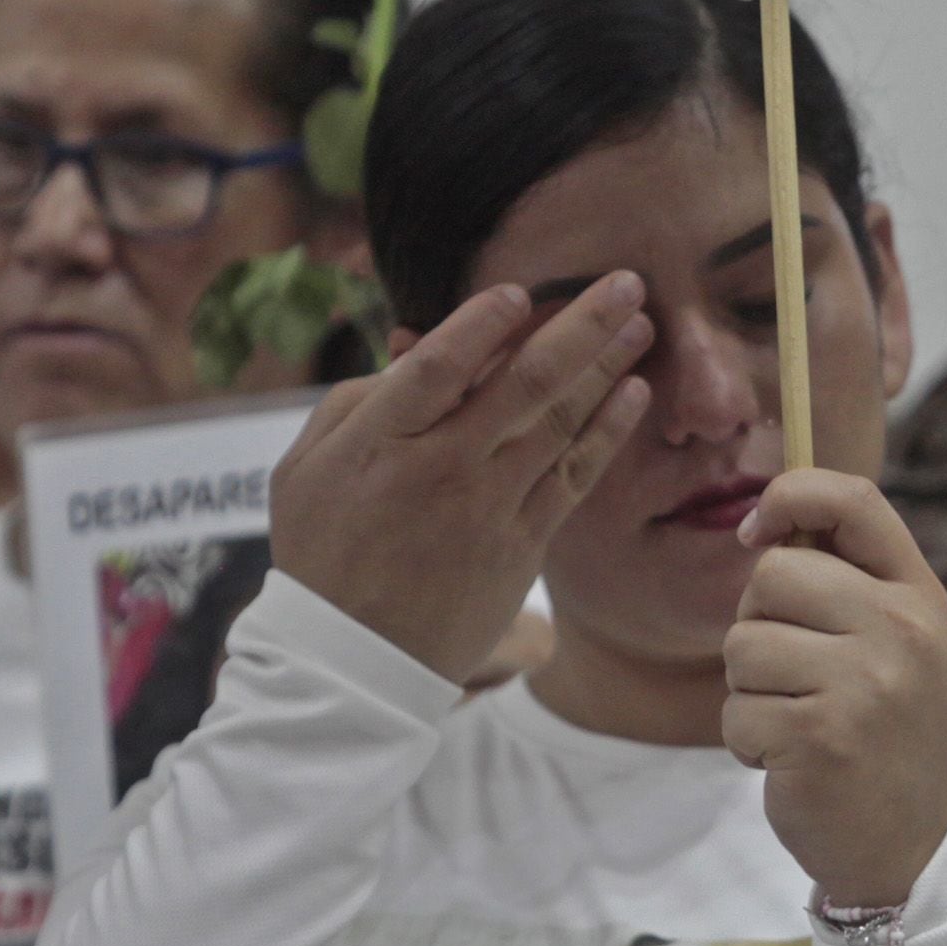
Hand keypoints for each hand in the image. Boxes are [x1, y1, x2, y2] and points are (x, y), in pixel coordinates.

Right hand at [268, 276, 651, 679]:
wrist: (355, 661)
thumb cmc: (324, 553)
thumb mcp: (305, 469)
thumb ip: (356, 402)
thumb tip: (410, 347)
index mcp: (379, 443)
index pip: (436, 366)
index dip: (481, 325)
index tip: (521, 291)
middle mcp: (440, 469)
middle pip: (522, 384)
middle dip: (581, 326)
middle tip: (625, 284)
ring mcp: (487, 508)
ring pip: (559, 424)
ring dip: (607, 368)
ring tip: (642, 325)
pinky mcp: (522, 546)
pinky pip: (574, 477)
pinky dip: (606, 433)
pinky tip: (632, 394)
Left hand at [723, 470, 946, 910]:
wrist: (907, 842)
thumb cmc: (880, 729)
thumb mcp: (890, 642)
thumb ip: (843, 580)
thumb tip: (760, 523)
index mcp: (917, 595)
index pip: (853, 499)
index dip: (790, 494)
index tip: (756, 530)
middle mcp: (899, 630)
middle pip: (772, 573)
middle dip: (757, 623)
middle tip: (792, 672)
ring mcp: (862, 684)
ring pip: (742, 644)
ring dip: (749, 689)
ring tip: (796, 720)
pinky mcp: (818, 737)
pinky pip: (736, 710)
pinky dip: (747, 740)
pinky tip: (790, 759)